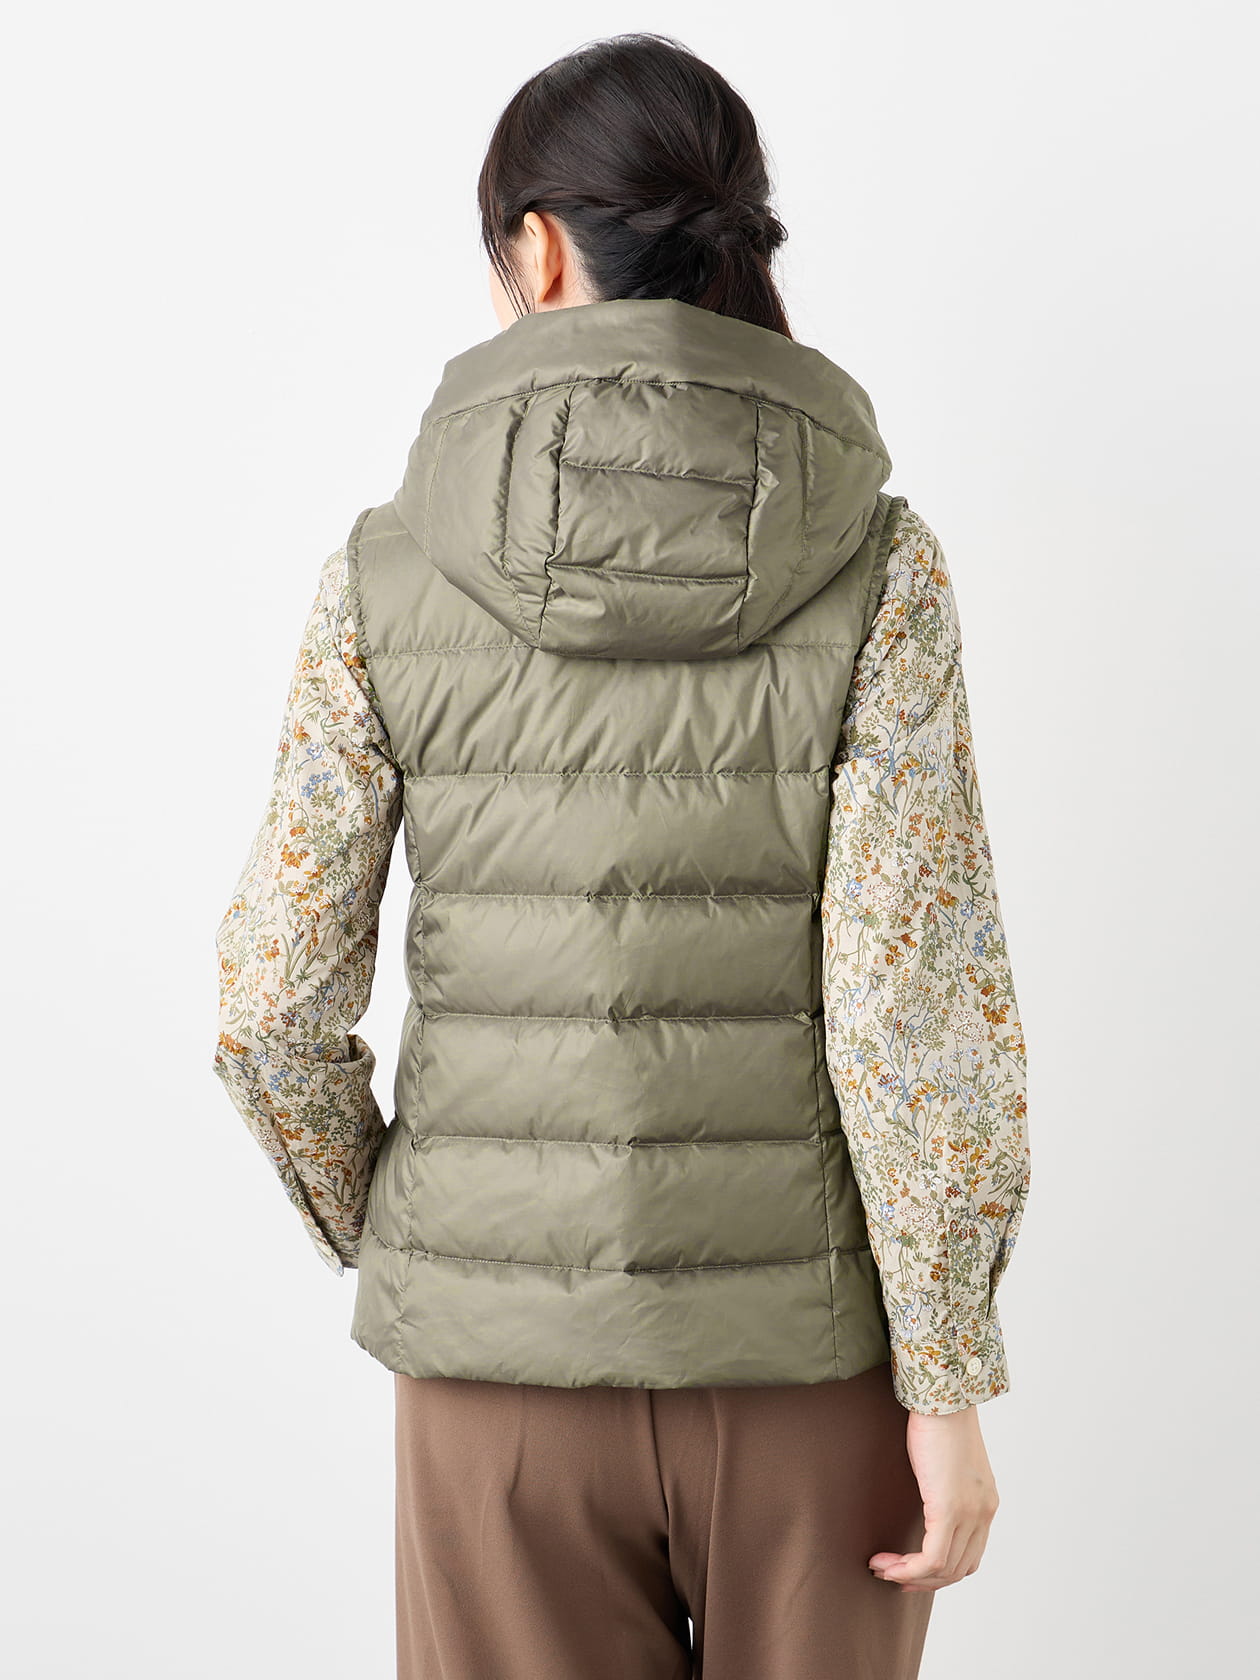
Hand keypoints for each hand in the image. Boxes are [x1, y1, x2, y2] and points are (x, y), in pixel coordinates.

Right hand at [869, 1404, 999, 1591]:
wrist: (942, 1397)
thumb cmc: (938, 1420)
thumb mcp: (947, 1462)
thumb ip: (945, 1487)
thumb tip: (925, 1501)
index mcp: (985, 1503)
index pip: (969, 1557)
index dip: (940, 1573)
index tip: (909, 1571)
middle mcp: (983, 1513)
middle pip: (958, 1569)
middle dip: (923, 1580)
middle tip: (892, 1576)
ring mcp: (970, 1514)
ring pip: (944, 1569)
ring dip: (910, 1576)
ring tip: (881, 1568)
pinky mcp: (950, 1510)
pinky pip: (931, 1558)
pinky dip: (907, 1569)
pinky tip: (885, 1564)